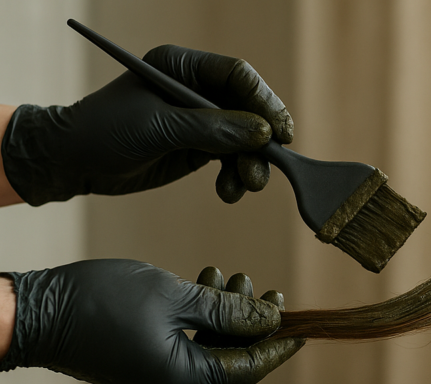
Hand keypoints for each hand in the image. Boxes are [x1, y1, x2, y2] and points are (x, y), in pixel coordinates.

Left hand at [0, 45, 292, 205]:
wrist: (74, 162)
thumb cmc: (105, 131)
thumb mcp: (160, 128)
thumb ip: (212, 130)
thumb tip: (263, 134)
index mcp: (183, 67)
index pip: (238, 76)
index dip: (264, 103)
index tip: (279, 133)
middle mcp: (196, 89)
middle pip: (250, 109)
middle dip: (261, 141)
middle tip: (264, 167)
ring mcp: (200, 120)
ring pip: (246, 139)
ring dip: (251, 165)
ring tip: (245, 185)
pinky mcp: (199, 147)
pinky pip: (232, 159)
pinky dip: (236, 177)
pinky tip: (228, 192)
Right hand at [0, 260, 303, 383]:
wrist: (34, 312)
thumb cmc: (100, 302)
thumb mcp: (174, 297)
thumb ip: (227, 311)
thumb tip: (271, 319)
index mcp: (186, 381)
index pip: (250, 369)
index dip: (279, 345)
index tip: (303, 324)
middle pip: (234, 360)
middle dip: (252, 323)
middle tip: (266, 288)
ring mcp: (158, 380)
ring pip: (211, 348)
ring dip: (226, 314)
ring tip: (232, 275)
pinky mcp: (144, 365)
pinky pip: (187, 346)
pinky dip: (201, 319)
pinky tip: (205, 283)